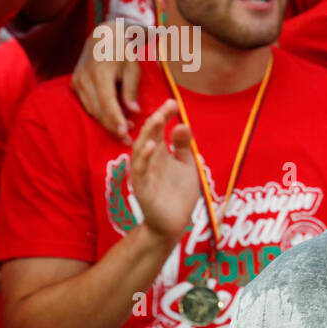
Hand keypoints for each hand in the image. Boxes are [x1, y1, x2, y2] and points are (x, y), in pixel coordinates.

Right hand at [72, 19, 141, 142]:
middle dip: (112, 127)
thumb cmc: (122, 52)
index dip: (116, 119)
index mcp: (100, 73)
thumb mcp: (132, 68)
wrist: (101, 36)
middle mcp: (84, 79)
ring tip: (123, 133)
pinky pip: (86, 105)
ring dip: (106, 123)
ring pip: (91, 110)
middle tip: (128, 141)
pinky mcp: (74, 84)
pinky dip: (98, 115)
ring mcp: (76, 82)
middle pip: (98, 110)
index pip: (107, 102)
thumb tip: (134, 111)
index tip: (126, 134)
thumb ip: (131, 90)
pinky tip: (111, 122)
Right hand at [130, 100, 199, 241]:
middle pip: (148, 135)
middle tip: (166, 106)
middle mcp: (149, 161)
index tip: (173, 102)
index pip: (158, 130)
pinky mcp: (143, 190)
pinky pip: (141, 172)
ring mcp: (144, 174)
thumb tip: (183, 124)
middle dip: (156, 120)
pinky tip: (153, 146)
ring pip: (141, 150)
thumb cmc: (178, 194)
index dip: (164, 116)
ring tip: (157, 119)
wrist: (174, 224)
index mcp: (159, 154)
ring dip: (149, 134)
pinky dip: (145, 158)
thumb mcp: (186, 166)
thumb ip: (183, 146)